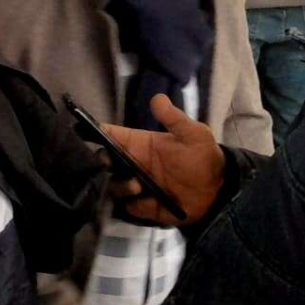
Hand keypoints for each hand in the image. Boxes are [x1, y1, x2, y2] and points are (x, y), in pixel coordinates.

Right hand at [101, 94, 226, 224]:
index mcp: (139, 144)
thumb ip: (174, 118)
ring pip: (111, 185)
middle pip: (103, 162)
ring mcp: (136, 186)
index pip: (110, 136)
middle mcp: (132, 164)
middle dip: (100, 164)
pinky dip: (133, 205)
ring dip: (119, 186)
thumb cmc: (204, 159)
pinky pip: (127, 206)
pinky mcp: (142, 206)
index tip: (85, 135)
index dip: (95, 134)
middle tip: (108, 166)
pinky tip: (146, 202)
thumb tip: (157, 97)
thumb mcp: (194, 135)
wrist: (219, 192)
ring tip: (137, 186)